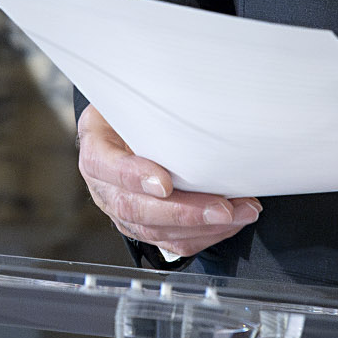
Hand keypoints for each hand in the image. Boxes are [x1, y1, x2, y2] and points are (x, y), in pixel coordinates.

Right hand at [77, 104, 260, 259]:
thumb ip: (149, 103)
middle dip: (184, 212)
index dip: (134, 177)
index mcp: (97, 149)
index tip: (165, 183)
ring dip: (204, 227)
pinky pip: (173, 242)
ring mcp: (123, 211)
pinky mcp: (145, 227)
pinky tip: (230, 222)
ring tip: (240, 213)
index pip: (106, 166)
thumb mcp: (130, 99)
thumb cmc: (132, 112)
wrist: (124, 129)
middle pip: (135, 208)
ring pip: (157, 231)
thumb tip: (189, 95)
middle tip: (222, 208)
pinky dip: (206, 235)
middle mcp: (104, 187)